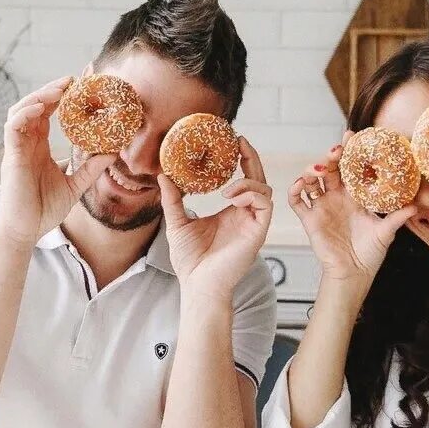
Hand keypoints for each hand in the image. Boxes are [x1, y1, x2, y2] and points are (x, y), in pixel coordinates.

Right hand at [0, 77, 115, 246]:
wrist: (26, 231)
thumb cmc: (44, 210)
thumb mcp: (75, 185)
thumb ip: (91, 168)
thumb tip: (113, 152)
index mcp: (39, 146)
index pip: (48, 112)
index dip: (62, 96)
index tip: (81, 82)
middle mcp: (27, 143)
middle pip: (35, 105)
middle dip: (53, 89)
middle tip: (74, 79)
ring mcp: (17, 148)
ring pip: (22, 109)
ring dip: (39, 95)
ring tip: (60, 89)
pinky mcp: (11, 155)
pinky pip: (13, 126)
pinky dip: (25, 113)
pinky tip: (42, 107)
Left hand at [162, 137, 272, 302]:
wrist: (197, 286)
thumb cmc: (190, 261)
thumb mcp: (177, 222)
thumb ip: (173, 199)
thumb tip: (163, 174)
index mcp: (231, 211)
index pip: (243, 178)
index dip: (242, 159)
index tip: (231, 141)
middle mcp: (245, 214)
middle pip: (259, 178)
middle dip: (251, 158)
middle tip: (239, 141)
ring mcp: (253, 223)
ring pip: (265, 189)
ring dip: (248, 180)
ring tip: (226, 188)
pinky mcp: (258, 232)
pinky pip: (265, 204)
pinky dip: (250, 194)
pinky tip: (231, 197)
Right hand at [288, 136, 416, 285]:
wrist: (354, 273)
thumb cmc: (370, 253)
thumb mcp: (386, 232)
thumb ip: (397, 217)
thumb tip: (415, 205)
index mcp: (354, 196)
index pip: (350, 168)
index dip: (349, 151)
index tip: (352, 137)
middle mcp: (336, 198)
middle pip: (329, 170)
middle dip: (330, 157)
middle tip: (337, 151)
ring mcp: (321, 207)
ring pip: (311, 181)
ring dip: (312, 170)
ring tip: (319, 170)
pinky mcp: (309, 220)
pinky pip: (296, 201)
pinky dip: (295, 190)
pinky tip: (302, 185)